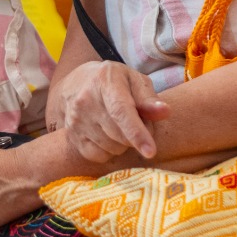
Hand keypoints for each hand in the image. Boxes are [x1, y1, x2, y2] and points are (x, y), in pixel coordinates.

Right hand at [49, 61, 169, 162]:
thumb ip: (149, 98)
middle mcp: (85, 101)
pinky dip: (109, 150)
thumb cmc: (114, 82)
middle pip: (120, 135)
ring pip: (112, 148)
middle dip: (136, 134)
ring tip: (120, 125)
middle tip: (137, 121)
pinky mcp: (71, 136)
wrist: (77, 84)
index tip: (150, 151)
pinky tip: (107, 134)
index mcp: (105, 82)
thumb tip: (165, 112)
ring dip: (123, 143)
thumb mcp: (134, 80)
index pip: (121, 111)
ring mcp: (75, 120)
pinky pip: (99, 156)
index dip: (136, 133)